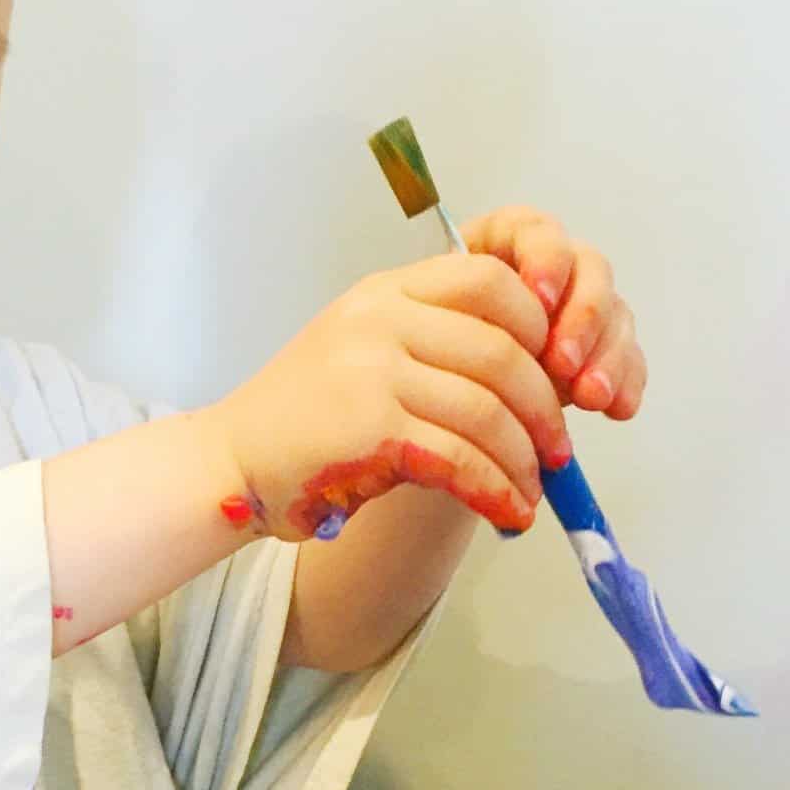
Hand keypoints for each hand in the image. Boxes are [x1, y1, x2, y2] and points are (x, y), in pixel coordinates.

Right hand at [212, 249, 571, 540]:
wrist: (231, 463)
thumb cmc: (305, 420)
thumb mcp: (364, 351)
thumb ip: (433, 344)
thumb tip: (533, 379)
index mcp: (384, 291)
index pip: (488, 279)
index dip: (539, 324)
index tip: (554, 374)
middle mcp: (379, 320)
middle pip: (501, 350)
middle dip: (545, 408)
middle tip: (558, 451)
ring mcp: (373, 370)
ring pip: (487, 411)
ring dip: (524, 460)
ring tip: (532, 492)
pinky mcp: (371, 429)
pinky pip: (459, 458)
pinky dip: (495, 489)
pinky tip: (506, 510)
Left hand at [460, 206, 646, 419]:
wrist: (451, 389)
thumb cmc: (438, 346)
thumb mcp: (440, 326)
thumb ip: (467, 316)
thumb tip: (499, 330)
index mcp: (506, 245)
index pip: (536, 231)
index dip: (545, 260)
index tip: (538, 299)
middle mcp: (553, 269)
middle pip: (588, 270)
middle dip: (583, 317)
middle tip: (563, 363)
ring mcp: (582, 306)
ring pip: (614, 313)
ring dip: (607, 356)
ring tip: (590, 397)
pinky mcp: (603, 347)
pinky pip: (628, 356)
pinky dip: (625, 382)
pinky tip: (616, 408)